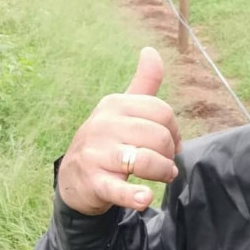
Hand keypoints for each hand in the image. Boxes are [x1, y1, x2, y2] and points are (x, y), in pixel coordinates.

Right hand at [57, 47, 182, 214]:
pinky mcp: (93, 181)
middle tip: (166, 164)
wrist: (74, 178)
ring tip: (163, 177)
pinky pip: (118, 188)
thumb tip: (151, 50)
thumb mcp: (122, 109)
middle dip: (170, 154)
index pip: (162, 112)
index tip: (171, 144)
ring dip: (162, 172)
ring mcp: (96, 153)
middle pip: (158, 136)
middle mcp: (104, 124)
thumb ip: (143, 83)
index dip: (175, 131)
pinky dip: (134, 196)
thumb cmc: (107, 140)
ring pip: (146, 160)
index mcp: (114, 104)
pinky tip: (145, 199)